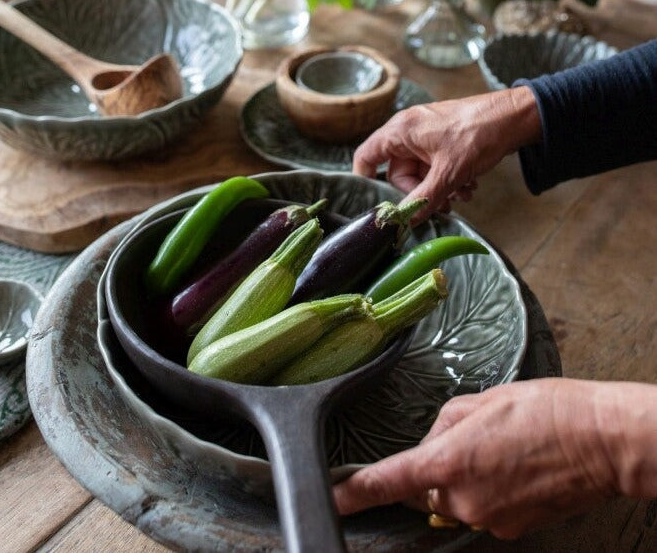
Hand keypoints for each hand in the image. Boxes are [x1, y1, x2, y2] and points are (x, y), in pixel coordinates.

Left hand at [333, 379, 656, 538]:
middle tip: (471, 439)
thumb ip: (442, 424)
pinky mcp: (510, 529)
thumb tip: (434, 441)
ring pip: (455, 497)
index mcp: (447, 460)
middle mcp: (462, 498)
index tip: (332, 497)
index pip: (386, 480)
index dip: (353, 492)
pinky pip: (481, 508)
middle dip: (435, 465)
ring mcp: (487, 518)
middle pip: (426, 486)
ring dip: (464, 477)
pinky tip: (512, 467)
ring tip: (499, 451)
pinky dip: (488, 490)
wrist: (598, 441)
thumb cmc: (541, 410)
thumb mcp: (480, 401)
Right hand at [352, 86, 541, 216]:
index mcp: (400, 131)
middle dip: (419, 192)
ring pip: (419, 173)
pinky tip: (468, 186)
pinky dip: (448, 179)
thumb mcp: (449, 173)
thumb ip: (424, 199)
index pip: (366, 156)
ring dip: (438, 189)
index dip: (365, 180)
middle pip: (396, 172)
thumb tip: (405, 220)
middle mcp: (408, 131)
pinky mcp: (441, 141)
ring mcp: (425, 136)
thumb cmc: (480, 134)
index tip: (378, 202)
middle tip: (441, 204)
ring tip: (461, 194)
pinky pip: (433, 167)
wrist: (516, 117)